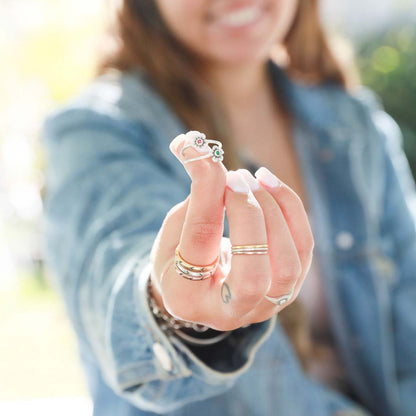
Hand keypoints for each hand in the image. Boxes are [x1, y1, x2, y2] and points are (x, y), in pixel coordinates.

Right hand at [149, 131, 313, 330]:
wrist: (203, 286)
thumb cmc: (182, 253)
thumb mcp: (177, 227)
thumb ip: (194, 195)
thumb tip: (203, 149)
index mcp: (186, 296)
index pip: (201, 242)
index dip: (208, 194)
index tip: (209, 159)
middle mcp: (228, 312)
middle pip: (253, 270)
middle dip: (248, 214)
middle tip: (236, 177)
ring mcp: (263, 305)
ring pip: (287, 264)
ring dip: (275, 211)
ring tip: (256, 177)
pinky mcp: (287, 289)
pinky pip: (302, 248)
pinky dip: (291, 211)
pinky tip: (270, 185)